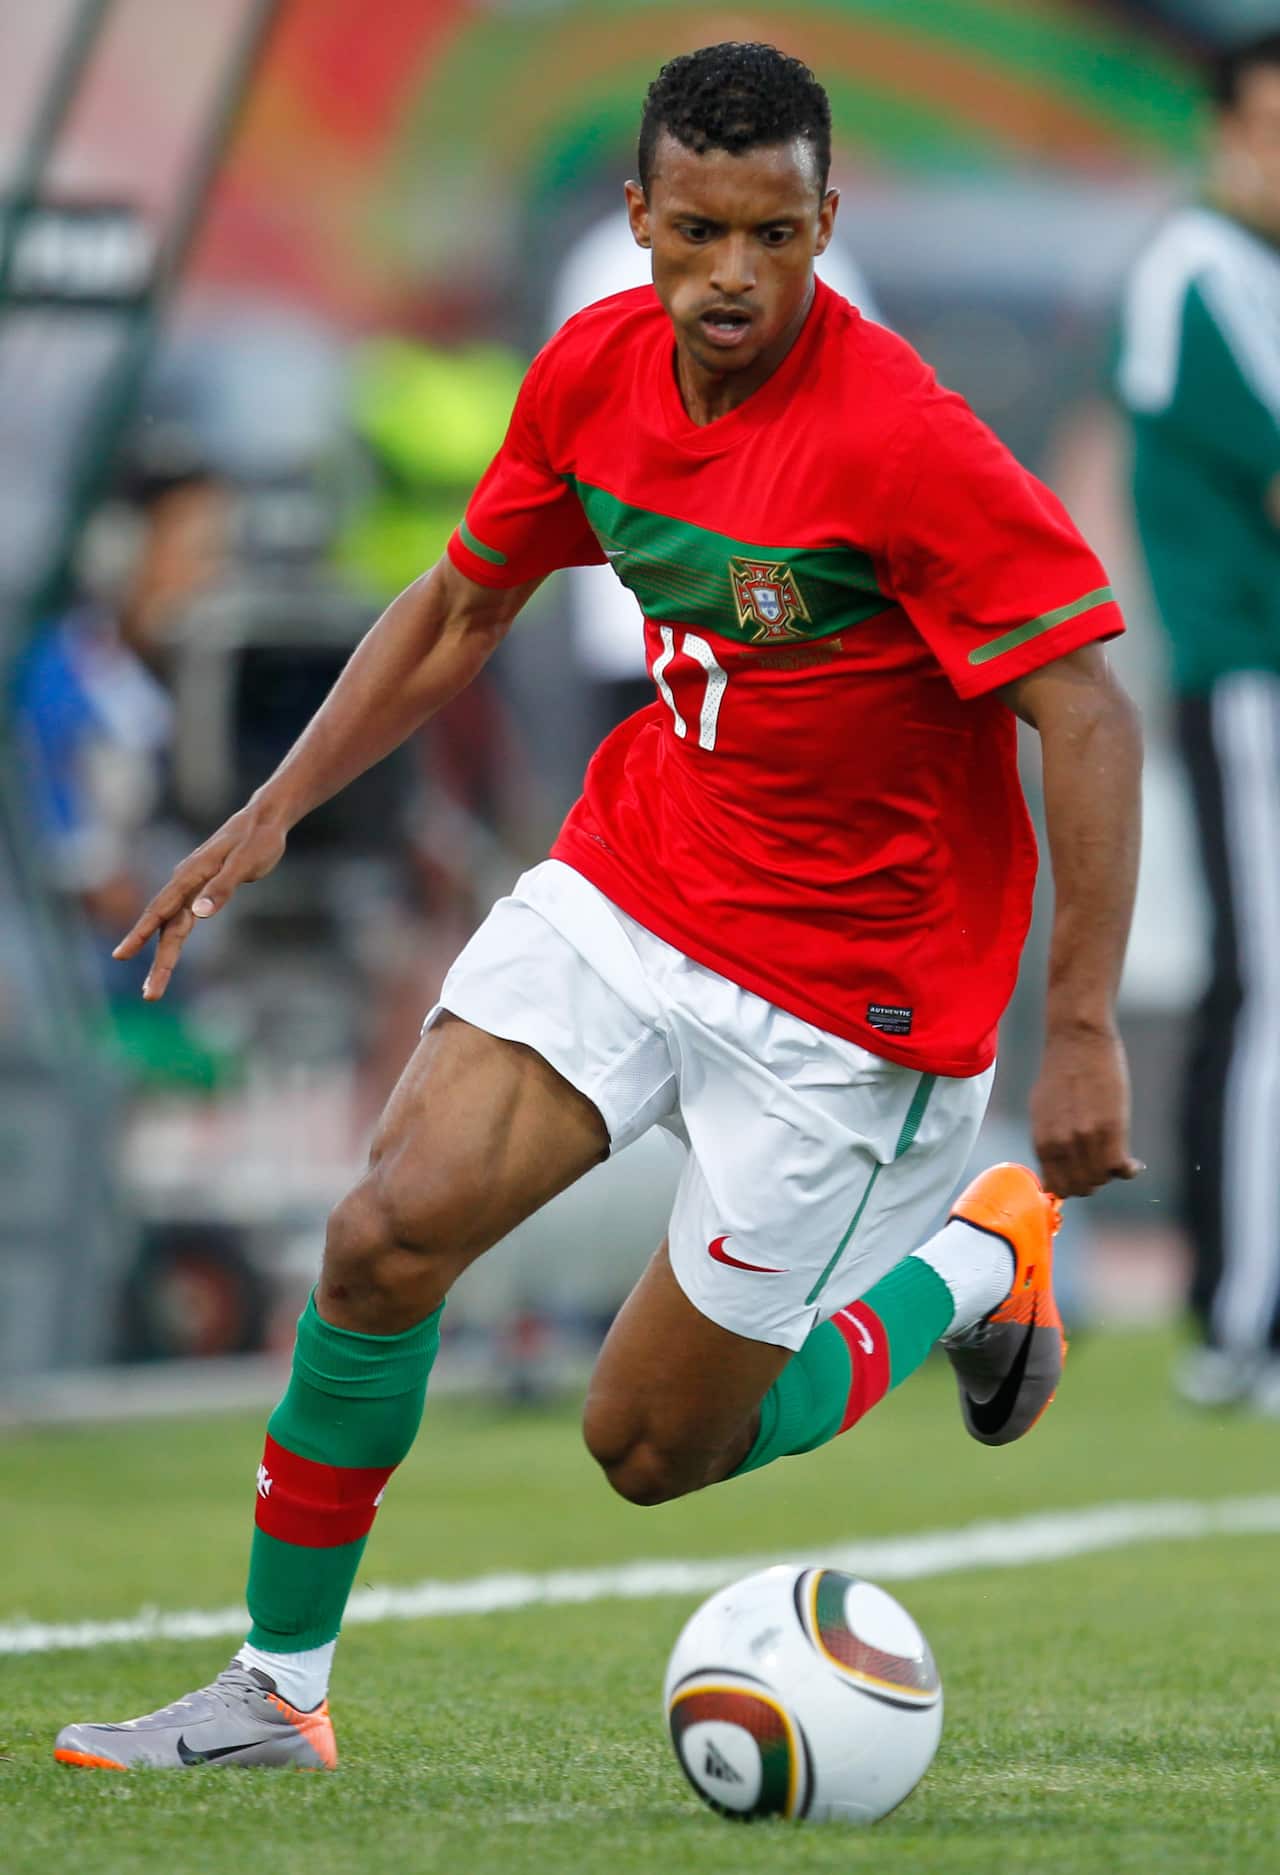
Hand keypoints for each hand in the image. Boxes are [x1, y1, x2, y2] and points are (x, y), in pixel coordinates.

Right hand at [113, 801, 287, 999]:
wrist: (264, 819)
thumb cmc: (259, 839)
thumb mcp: (245, 863)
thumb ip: (222, 888)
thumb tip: (199, 915)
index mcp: (191, 875)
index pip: (162, 910)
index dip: (142, 933)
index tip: (121, 955)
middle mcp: (185, 881)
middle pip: (165, 927)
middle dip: (158, 962)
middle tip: (150, 995)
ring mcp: (191, 886)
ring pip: (172, 927)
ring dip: (164, 957)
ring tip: (154, 988)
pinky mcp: (201, 889)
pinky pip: (182, 919)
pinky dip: (174, 939)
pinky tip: (167, 956)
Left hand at [1029, 1024, 1143, 1198]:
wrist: (1078, 1041)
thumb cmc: (1060, 1072)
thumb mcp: (1042, 1111)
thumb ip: (1049, 1142)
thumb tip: (1054, 1171)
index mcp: (1042, 1141)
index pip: (1058, 1186)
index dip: (1072, 1187)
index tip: (1082, 1179)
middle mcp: (1062, 1145)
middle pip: (1082, 1187)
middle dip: (1092, 1182)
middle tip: (1101, 1168)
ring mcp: (1087, 1138)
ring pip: (1102, 1178)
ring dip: (1110, 1173)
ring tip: (1116, 1159)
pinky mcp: (1112, 1128)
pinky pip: (1121, 1168)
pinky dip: (1128, 1170)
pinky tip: (1132, 1164)